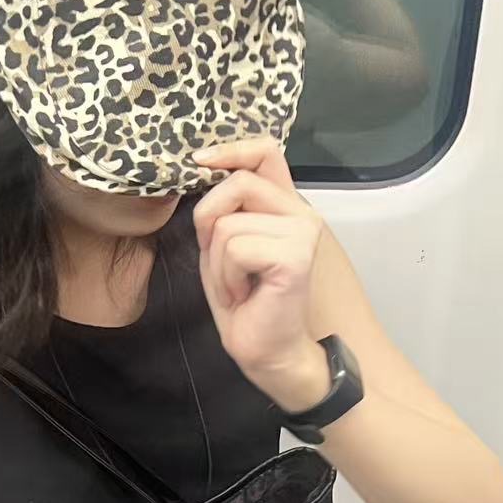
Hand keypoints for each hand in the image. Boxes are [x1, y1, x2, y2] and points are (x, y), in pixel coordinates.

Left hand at [193, 137, 331, 413]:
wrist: (269, 353)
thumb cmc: (246, 305)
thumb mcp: (224, 248)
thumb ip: (224, 210)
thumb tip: (205, 170)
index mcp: (285, 206)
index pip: (264, 151)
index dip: (231, 149)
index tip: (199, 161)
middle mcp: (301, 212)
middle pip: (237, 183)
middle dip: (211, 224)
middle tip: (225, 266)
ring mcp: (303, 230)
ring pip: (228, 224)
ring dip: (219, 263)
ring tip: (238, 286)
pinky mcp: (296, 254)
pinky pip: (235, 248)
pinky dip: (228, 277)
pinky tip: (246, 295)